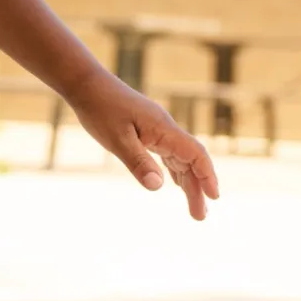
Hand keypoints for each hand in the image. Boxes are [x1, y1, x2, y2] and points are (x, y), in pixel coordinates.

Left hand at [67, 71, 218, 220]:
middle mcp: (166, 128)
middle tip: (200, 217)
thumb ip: (138, 162)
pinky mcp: (147, 129)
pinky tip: (175, 184)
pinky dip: (175, 170)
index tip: (214, 197)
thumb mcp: (117, 139)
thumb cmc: (100, 109)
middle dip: (198, 188)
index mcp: (163, 129)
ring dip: (188, 182)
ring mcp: (157, 128)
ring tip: (194, 207)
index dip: (207, 175)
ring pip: (180, 159)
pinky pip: (168, 153)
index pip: (196, 154)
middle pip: (191, 161)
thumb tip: (157, 187)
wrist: (86, 84)